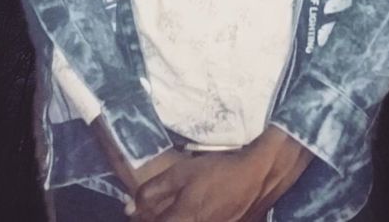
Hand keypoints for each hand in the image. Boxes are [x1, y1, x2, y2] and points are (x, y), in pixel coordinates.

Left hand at [127, 125, 312, 221]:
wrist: (258, 176)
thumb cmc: (218, 171)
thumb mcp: (181, 173)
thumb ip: (152, 192)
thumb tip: (129, 207)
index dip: (142, 218)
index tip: (136, 211)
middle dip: (154, 218)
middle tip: (149, 209)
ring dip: (171, 216)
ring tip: (172, 207)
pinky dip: (189, 218)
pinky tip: (192, 208)